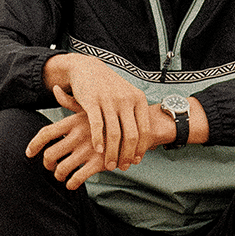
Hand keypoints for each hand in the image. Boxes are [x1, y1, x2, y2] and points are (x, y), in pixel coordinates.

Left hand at [26, 86, 128, 189]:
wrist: (138, 126)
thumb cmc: (110, 116)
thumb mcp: (91, 106)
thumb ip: (70, 102)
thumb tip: (56, 89)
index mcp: (73, 122)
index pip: (45, 133)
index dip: (34, 144)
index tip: (28, 154)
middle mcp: (77, 135)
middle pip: (50, 154)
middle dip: (47, 165)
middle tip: (50, 168)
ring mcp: (87, 150)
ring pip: (61, 169)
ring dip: (59, 176)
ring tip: (62, 177)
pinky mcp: (98, 163)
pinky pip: (77, 178)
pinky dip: (72, 183)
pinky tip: (73, 184)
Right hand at [39, 53, 153, 170]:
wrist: (88, 68)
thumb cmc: (110, 87)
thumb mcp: (128, 96)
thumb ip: (135, 116)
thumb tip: (146, 142)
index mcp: (138, 99)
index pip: (144, 130)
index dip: (141, 149)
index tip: (135, 161)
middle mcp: (126, 99)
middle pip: (131, 135)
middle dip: (127, 155)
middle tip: (122, 167)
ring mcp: (109, 100)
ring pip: (114, 133)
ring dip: (112, 153)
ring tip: (109, 165)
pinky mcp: (92, 100)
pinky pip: (97, 125)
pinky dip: (98, 140)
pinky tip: (98, 151)